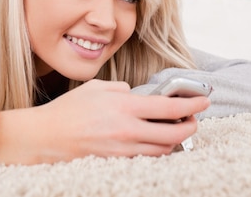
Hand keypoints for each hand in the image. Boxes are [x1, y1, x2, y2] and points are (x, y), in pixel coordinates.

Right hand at [0, 79, 209, 164]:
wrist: (46, 137)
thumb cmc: (68, 110)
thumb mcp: (96, 87)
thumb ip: (121, 89)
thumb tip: (136, 95)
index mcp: (124, 106)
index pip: (169, 107)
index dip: (192, 104)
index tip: (204, 101)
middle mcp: (127, 130)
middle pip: (174, 134)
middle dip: (190, 127)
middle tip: (193, 120)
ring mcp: (123, 150)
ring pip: (163, 151)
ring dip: (175, 142)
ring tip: (174, 131)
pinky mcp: (117, 162)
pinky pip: (146, 159)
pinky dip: (156, 151)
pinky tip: (154, 142)